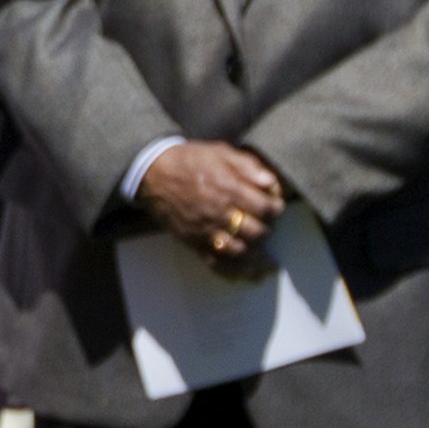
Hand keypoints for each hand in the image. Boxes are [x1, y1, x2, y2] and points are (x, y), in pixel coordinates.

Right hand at [138, 140, 287, 278]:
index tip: (276, 206)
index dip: (276, 208)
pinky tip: (245, 275)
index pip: (266, 208)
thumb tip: (270, 182)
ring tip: (267, 263)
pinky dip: (232, 272)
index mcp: (230, 189)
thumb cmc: (188, 161)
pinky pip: (215, 263)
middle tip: (269, 227)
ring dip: (257, 258)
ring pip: (239, 252)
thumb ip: (247, 166)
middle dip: (268, 231)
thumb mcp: (220, 152)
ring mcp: (206, 230)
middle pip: (257, 233)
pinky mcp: (193, 241)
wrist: (152, 174)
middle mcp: (220, 213)